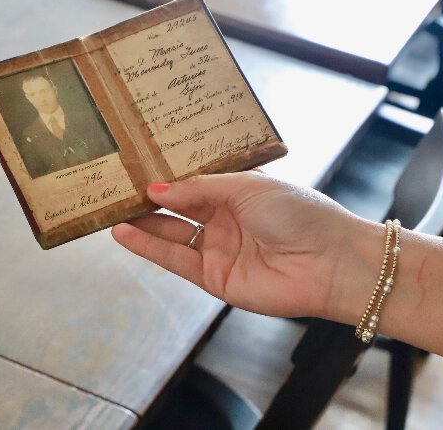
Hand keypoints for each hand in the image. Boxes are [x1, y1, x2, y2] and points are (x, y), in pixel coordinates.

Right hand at [112, 171, 379, 318]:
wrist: (331, 262)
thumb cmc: (299, 212)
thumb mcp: (247, 187)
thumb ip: (199, 189)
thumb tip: (157, 189)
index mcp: (238, 192)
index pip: (193, 182)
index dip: (166, 176)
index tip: (135, 165)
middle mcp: (226, 220)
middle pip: (178, 209)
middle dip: (148, 200)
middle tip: (114, 188)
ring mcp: (219, 249)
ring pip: (171, 235)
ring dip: (142, 224)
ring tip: (110, 210)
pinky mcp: (215, 278)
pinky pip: (176, 260)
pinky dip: (149, 248)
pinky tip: (125, 233)